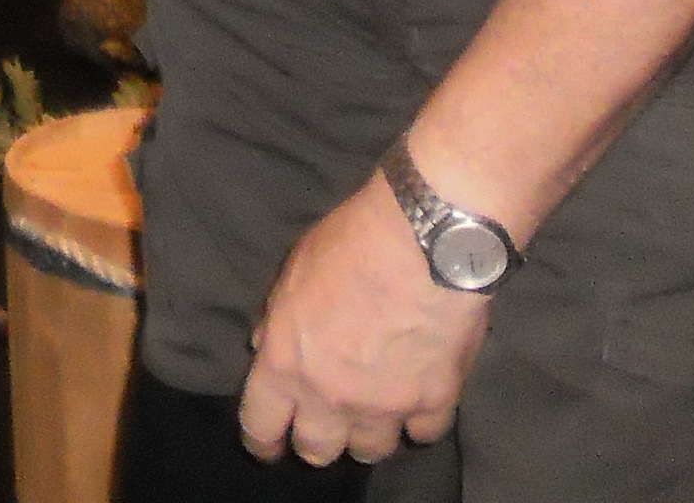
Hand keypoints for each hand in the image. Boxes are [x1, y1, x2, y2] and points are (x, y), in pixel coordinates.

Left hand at [238, 175, 486, 466]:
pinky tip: (419, 400)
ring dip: (368, 433)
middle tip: (327, 424)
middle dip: (318, 441)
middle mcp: (330, 396)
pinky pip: (423, 433)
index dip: (263, 440)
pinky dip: (419, 420)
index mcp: (286, 363)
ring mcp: (383, 406)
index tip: (269, 445)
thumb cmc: (350, 245)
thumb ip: (277, 319)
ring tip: (374, 412)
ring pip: (371, 451)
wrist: (422, 241)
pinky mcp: (432, 403)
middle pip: (317, 451)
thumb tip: (264, 346)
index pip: (261, 425)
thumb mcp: (292, 272)